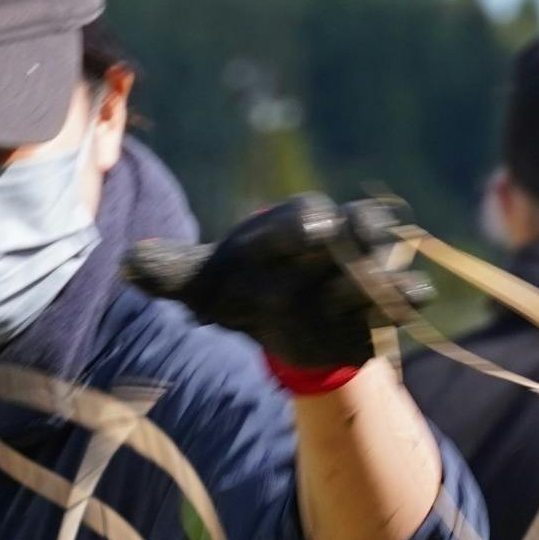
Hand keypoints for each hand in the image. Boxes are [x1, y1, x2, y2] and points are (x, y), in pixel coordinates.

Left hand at [123, 194, 433, 382]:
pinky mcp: (388, 305)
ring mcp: (369, 270)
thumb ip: (172, 272)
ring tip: (347, 301)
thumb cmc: (243, 291)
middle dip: (362, 230)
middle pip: (364, 222)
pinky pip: (413, 295)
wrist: (286, 324)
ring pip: (389, 265)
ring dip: (375, 283)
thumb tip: (126, 263)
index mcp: (294, 225)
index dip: (306, 222)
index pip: (304, 215)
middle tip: (354, 234)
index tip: (312, 228)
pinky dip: (408, 302)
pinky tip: (398, 311)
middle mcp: (339, 238)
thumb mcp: (207, 285)